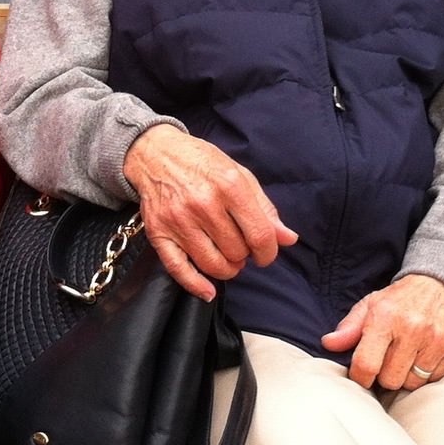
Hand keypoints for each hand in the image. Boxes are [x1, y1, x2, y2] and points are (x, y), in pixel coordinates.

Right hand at [122, 125, 296, 301]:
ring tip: (227, 257)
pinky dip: (196, 286)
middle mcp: (203, 204)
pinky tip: (208, 291)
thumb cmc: (202, 163)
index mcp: (229, 186)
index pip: (259, 235)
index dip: (269, 252)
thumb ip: (265, 208)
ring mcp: (178, 220)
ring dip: (227, 269)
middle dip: (244, 255)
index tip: (265, 253)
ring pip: (213, 265)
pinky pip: (179, 270)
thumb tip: (288, 239)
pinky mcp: (158, 232)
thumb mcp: (240, 175)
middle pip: (237, 252)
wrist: (155, 153)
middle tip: (239, 244)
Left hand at [320, 274, 443, 390]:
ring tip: (408, 355)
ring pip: (413, 382)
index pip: (366, 365)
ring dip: (408, 374)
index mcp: (385, 318)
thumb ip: (349, 327)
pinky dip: (428, 372)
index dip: (360, 377)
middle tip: (390, 358)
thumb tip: (329, 344)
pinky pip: (435, 378)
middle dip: (386, 374)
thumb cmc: (401, 300)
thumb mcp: (371, 306)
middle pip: (390, 379)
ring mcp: (437, 339)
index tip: (363, 375)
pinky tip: (426, 354)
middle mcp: (413, 328)